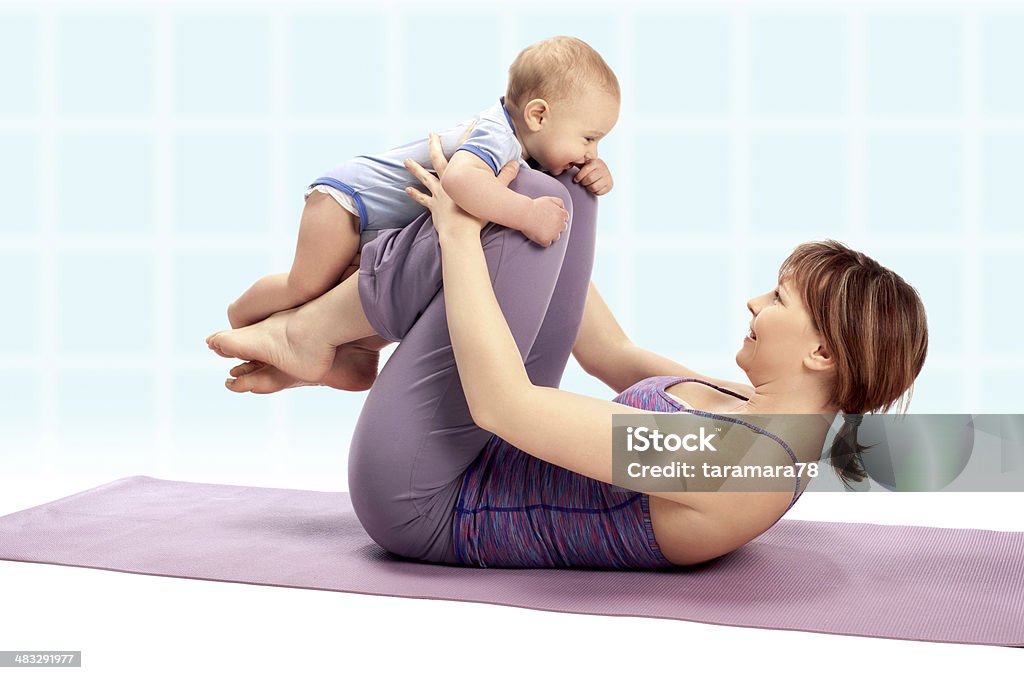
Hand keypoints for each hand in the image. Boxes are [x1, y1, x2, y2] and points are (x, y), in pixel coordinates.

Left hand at [403, 131, 518, 239]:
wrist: (461, 233)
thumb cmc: (477, 215)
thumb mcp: (495, 193)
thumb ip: (505, 177)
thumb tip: (516, 164)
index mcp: (460, 176)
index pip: (465, 150)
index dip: (469, 136)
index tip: (472, 124)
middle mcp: (447, 182)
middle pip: (437, 159)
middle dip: (434, 145)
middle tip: (431, 134)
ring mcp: (438, 194)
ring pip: (424, 178)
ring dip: (415, 169)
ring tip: (405, 161)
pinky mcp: (433, 207)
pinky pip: (422, 199)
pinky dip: (415, 194)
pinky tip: (407, 190)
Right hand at [522, 196, 568, 246]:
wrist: (524, 213)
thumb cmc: (535, 206)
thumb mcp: (549, 199)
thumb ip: (559, 202)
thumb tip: (563, 208)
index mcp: (561, 214)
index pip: (565, 218)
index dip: (558, 217)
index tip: (552, 218)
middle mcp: (560, 225)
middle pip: (563, 228)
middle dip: (556, 226)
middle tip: (546, 224)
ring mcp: (553, 233)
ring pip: (556, 237)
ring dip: (551, 234)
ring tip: (541, 229)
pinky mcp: (546, 240)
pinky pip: (547, 243)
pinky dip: (543, 240)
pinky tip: (537, 235)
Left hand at [572, 158, 612, 195]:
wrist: (602, 173)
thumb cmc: (590, 169)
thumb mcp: (584, 163)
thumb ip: (578, 161)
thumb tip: (570, 160)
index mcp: (596, 162)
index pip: (585, 170)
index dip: (579, 177)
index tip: (576, 180)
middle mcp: (603, 168)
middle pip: (589, 179)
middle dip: (583, 182)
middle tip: (583, 182)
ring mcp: (608, 177)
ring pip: (593, 187)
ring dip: (589, 188)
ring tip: (588, 184)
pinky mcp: (610, 185)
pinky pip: (599, 192)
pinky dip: (594, 192)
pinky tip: (594, 187)